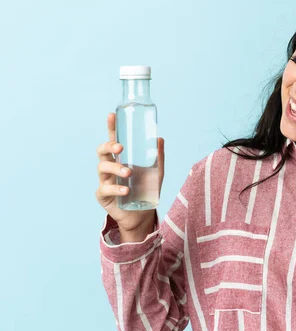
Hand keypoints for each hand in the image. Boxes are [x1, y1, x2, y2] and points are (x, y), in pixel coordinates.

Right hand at [95, 112, 164, 240]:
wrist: (142, 214)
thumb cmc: (146, 190)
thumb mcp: (156, 173)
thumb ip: (158, 157)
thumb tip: (159, 138)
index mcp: (121, 158)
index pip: (114, 140)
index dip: (112, 127)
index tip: (112, 115)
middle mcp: (110, 167)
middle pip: (102, 151)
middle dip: (109, 146)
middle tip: (121, 148)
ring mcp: (105, 180)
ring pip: (102, 168)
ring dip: (116, 168)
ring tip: (129, 173)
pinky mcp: (102, 195)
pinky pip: (105, 189)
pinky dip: (116, 189)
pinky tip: (126, 191)